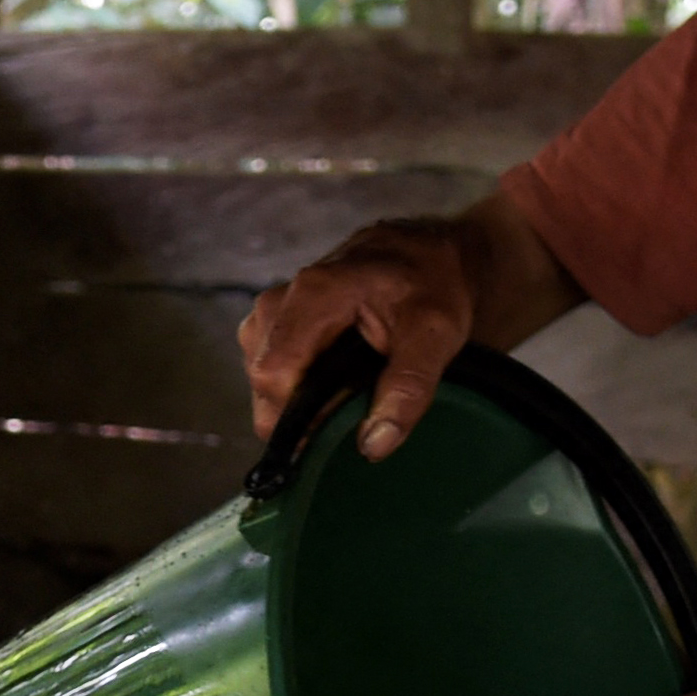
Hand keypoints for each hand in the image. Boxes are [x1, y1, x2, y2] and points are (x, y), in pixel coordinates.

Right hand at [238, 217, 487, 457]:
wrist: (432, 251)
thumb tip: (374, 445)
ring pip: (260, 371)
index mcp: (316, 293)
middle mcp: (283, 296)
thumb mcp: (436, 336)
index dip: (294, 416)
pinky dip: (294, 380)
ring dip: (293, 396)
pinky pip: (268, 360)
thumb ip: (407, 388)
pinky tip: (328, 380)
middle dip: (296, 409)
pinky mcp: (280, 314)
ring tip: (341, 395)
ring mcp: (276, 304)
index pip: (273, 373)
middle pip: (261, 376)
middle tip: (344, 417)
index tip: (328, 437)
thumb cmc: (434, 285)